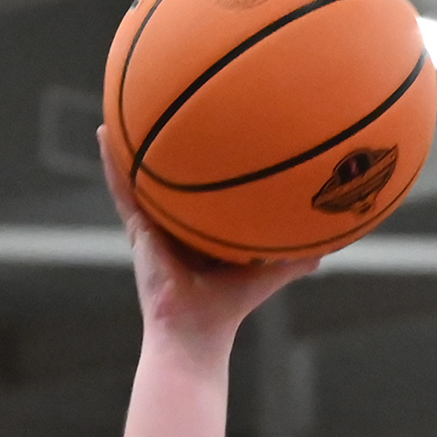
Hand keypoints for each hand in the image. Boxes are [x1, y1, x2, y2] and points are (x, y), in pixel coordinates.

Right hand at [100, 129, 315, 348]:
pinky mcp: (136, 229)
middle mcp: (173, 227)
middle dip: (168, 149)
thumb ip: (295, 259)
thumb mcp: (268, 274)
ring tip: (123, 106)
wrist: (196, 330)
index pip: (202, 196)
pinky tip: (105, 132)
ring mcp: (151, 226)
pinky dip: (112, 162)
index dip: (204, 170)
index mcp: (200, 235)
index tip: (211, 136)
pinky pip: (122, 189)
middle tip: (165, 107)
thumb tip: (331, 243)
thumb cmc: (230, 309)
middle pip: (169, 180)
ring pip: (138, 178)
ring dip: (131, 145)